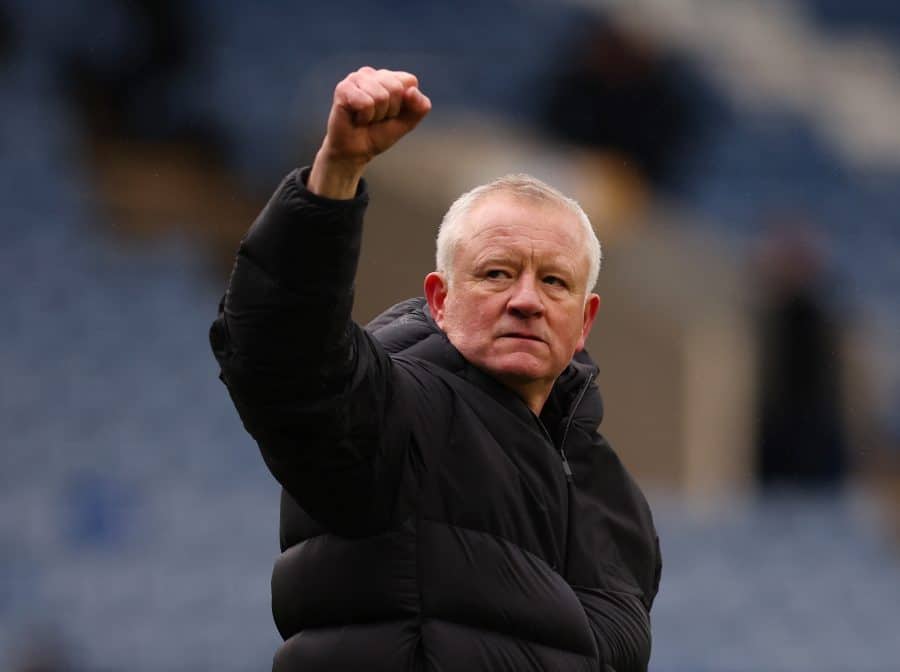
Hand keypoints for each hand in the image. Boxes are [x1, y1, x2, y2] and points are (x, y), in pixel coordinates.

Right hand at [309, 67, 430, 198]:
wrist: (355, 152)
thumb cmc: (379, 134)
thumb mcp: (407, 122)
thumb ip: (420, 107)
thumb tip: (411, 91)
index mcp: (388, 77)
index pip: (409, 81)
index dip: (404, 104)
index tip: (391, 114)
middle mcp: (371, 74)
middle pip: (396, 88)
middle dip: (390, 111)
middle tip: (376, 118)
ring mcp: (356, 78)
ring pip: (381, 96)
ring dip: (376, 115)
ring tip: (366, 118)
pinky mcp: (343, 88)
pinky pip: (366, 103)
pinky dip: (364, 117)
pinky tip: (356, 119)